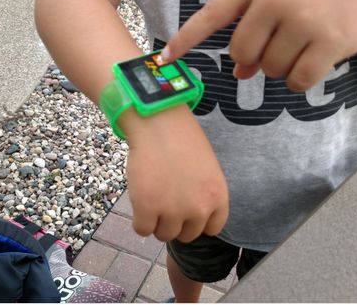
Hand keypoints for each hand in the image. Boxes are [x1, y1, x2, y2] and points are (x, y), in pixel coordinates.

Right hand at [119, 105, 228, 242]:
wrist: (158, 123)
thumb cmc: (181, 138)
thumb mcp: (206, 168)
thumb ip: (203, 193)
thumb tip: (188, 213)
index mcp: (218, 197)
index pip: (212, 228)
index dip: (196, 220)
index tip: (186, 210)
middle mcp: (199, 208)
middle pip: (186, 235)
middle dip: (175, 222)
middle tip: (164, 202)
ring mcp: (173, 211)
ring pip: (163, 234)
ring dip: (156, 222)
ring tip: (151, 199)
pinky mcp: (147, 209)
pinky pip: (142, 230)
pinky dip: (139, 220)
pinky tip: (140, 202)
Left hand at [162, 0, 356, 91]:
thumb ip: (254, 24)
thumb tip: (240, 73)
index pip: (212, 15)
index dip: (186, 39)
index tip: (165, 59)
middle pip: (241, 53)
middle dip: (254, 59)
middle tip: (277, 45)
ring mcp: (302, 20)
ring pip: (270, 69)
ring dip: (281, 67)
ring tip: (303, 43)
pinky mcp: (330, 40)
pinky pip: (297, 81)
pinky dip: (300, 80)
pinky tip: (313, 61)